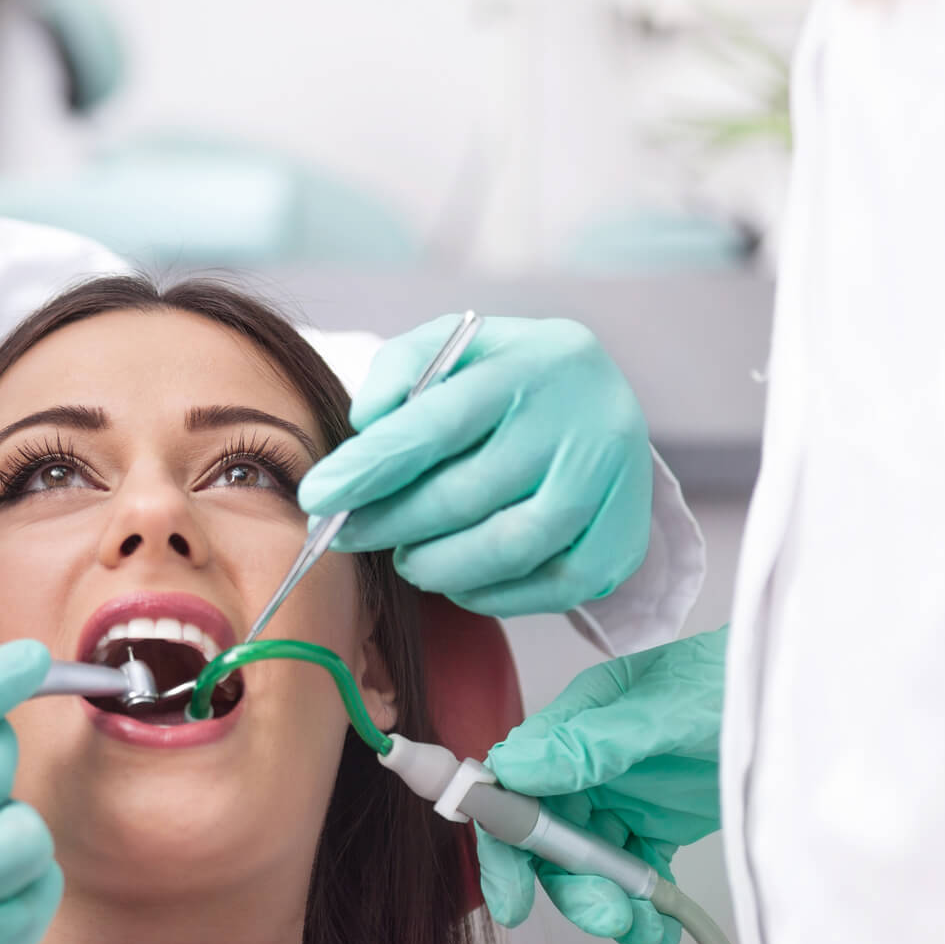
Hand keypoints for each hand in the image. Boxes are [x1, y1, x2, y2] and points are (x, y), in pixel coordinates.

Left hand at [299, 316, 652, 616]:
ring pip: (511, 547)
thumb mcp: (453, 349)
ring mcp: (616, 482)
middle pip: (469, 493)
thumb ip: (401, 370)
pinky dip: (490, 593)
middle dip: (392, 522)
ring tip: (406, 558)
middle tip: (347, 534)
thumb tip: (365, 425)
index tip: (318, 495)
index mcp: (536, 361)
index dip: (372, 465)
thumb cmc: (504, 380)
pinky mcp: (626, 538)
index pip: (439, 421)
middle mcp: (587, 418)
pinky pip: (551, 587)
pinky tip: (458, 579)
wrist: (599, 406)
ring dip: (440, 566)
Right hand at [478, 628, 725, 943]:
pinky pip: (638, 873)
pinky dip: (645, 908)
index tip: (511, 895)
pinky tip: (663, 930)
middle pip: (550, 837)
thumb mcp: (665, 711)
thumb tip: (513, 769)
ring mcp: (624, 795)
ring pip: (591, 864)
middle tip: (605, 917)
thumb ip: (592, 743)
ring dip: (608, 903)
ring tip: (642, 930)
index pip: (516, 783)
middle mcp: (589, 763)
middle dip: (569, 886)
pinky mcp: (660, 824)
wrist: (808, 696)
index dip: (505, 841)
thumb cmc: (734, 682)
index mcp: (576, 723)